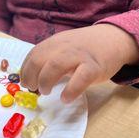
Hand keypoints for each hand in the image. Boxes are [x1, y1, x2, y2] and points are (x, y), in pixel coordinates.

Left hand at [20, 24, 138, 102]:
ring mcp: (79, 55)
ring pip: (55, 65)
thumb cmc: (84, 48)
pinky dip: (70, 90)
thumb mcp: (63, 47)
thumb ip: (49, 58)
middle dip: (31, 77)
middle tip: (34, 88)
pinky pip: (80, 78)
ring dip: (45, 81)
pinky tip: (65, 98)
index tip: (25, 83)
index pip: (33, 54)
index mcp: (54, 42)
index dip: (25, 70)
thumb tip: (31, 78)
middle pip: (39, 59)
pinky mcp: (94, 67)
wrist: (112, 39)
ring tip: (46, 92)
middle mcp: (64, 46)